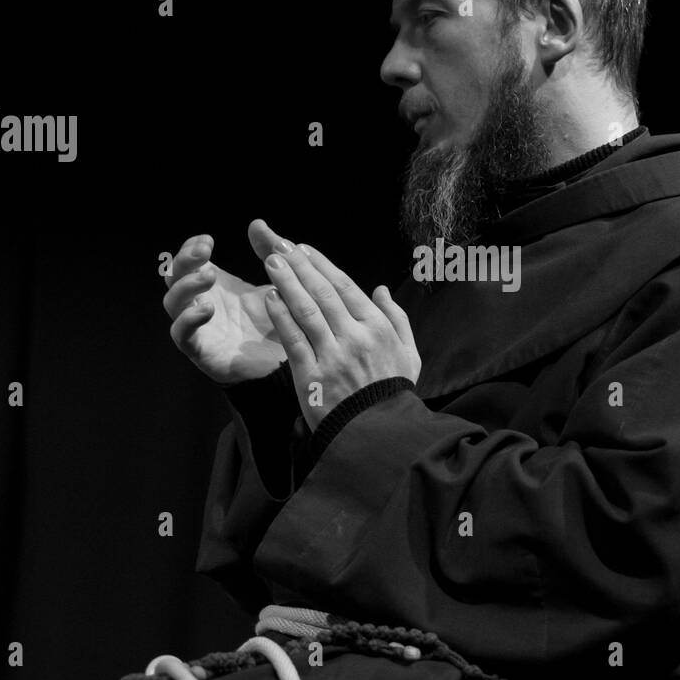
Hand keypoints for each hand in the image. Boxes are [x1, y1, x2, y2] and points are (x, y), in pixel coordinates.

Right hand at [162, 227, 295, 384]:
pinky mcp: (202, 351)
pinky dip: (188, 320)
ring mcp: (199, 327)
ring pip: (172, 304)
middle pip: (174, 278)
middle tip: (204, 251)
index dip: (190, 248)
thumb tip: (258, 223)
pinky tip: (206, 309)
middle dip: (184, 261)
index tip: (207, 240)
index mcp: (216, 286)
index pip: (188, 261)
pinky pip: (181, 335)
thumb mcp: (279, 282)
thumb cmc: (283, 322)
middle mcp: (202, 303)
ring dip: (186, 286)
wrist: (292, 363)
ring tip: (210, 276)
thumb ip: (270, 252)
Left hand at [255, 223, 419, 430]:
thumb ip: (396, 317)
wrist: (379, 434)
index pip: (345, 287)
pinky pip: (293, 340)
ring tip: (270, 262)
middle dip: (299, 266)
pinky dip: (281, 317)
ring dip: (287, 283)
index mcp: (378, 328)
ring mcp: (332, 357)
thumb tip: (381, 289)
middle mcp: (355, 337)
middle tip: (280, 245)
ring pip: (306, 311)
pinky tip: (270, 298)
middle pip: (323, 293)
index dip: (322, 265)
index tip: (304, 248)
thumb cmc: (393, 391)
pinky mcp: (312, 377)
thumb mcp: (408, 353)